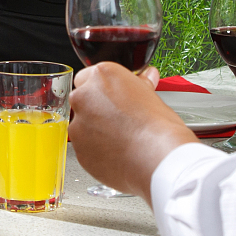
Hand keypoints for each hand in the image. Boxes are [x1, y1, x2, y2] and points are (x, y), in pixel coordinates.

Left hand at [66, 62, 200, 199]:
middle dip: (95, 109)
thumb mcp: (152, 97)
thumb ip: (140, 85)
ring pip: (80, 124)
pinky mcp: (77, 148)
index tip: (112, 99)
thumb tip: (145, 77)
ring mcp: (77, 123)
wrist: (158, 158)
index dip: (102, 90)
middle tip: (118, 120)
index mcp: (102, 76)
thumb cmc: (158, 128)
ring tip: (120, 139)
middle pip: (82, 99)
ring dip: (94, 130)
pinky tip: (115, 152)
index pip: (88, 77)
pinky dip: (95, 149)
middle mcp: (84, 96)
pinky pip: (83, 146)